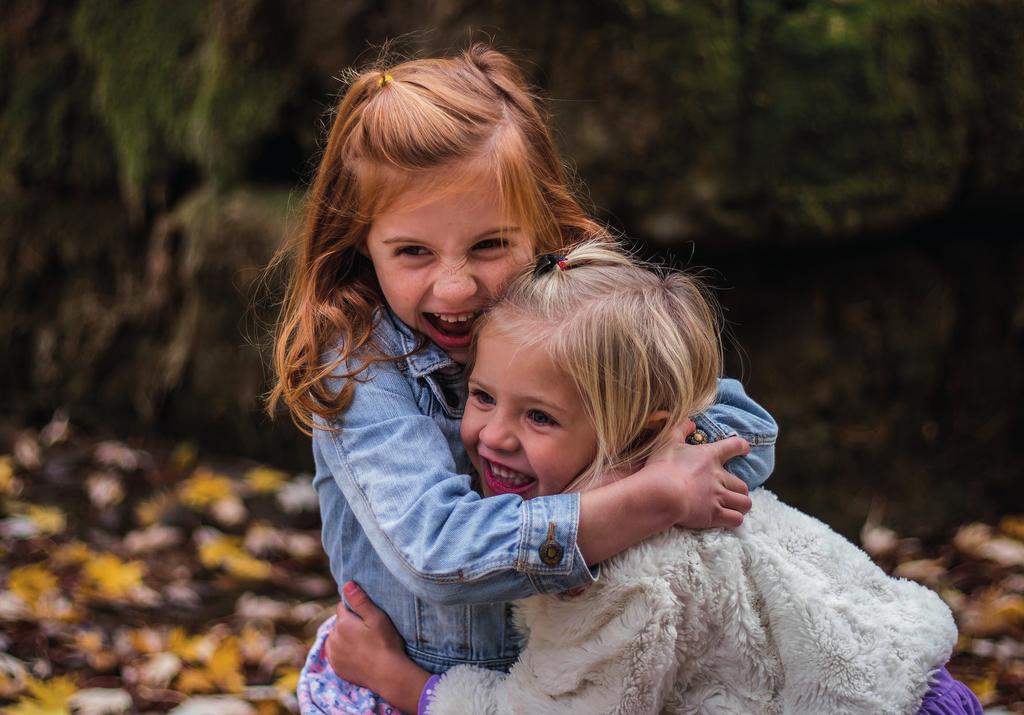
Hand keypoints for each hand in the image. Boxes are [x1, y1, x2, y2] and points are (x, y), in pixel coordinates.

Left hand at [326, 582, 430, 712]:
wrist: (388, 674)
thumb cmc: (385, 643)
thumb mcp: (377, 617)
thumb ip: (360, 600)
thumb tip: (347, 584)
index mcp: (342, 623)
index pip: (343, 607)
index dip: (355, 609)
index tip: (367, 617)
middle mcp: (333, 637)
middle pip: (338, 623)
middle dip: (349, 623)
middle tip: (367, 631)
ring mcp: (333, 654)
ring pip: (335, 638)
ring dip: (344, 637)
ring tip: (363, 643)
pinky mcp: (336, 667)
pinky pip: (335, 653)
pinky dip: (343, 651)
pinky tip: (357, 654)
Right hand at [645, 419, 751, 528]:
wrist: (661, 494)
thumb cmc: (663, 467)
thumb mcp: (667, 441)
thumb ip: (680, 428)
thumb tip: (691, 422)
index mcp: (709, 456)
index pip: (733, 446)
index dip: (741, 447)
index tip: (744, 449)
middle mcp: (718, 477)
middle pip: (743, 485)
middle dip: (739, 489)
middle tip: (731, 492)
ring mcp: (718, 497)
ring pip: (744, 503)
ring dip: (740, 505)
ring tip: (734, 507)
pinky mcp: (714, 515)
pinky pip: (736, 519)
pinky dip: (734, 519)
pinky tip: (728, 519)